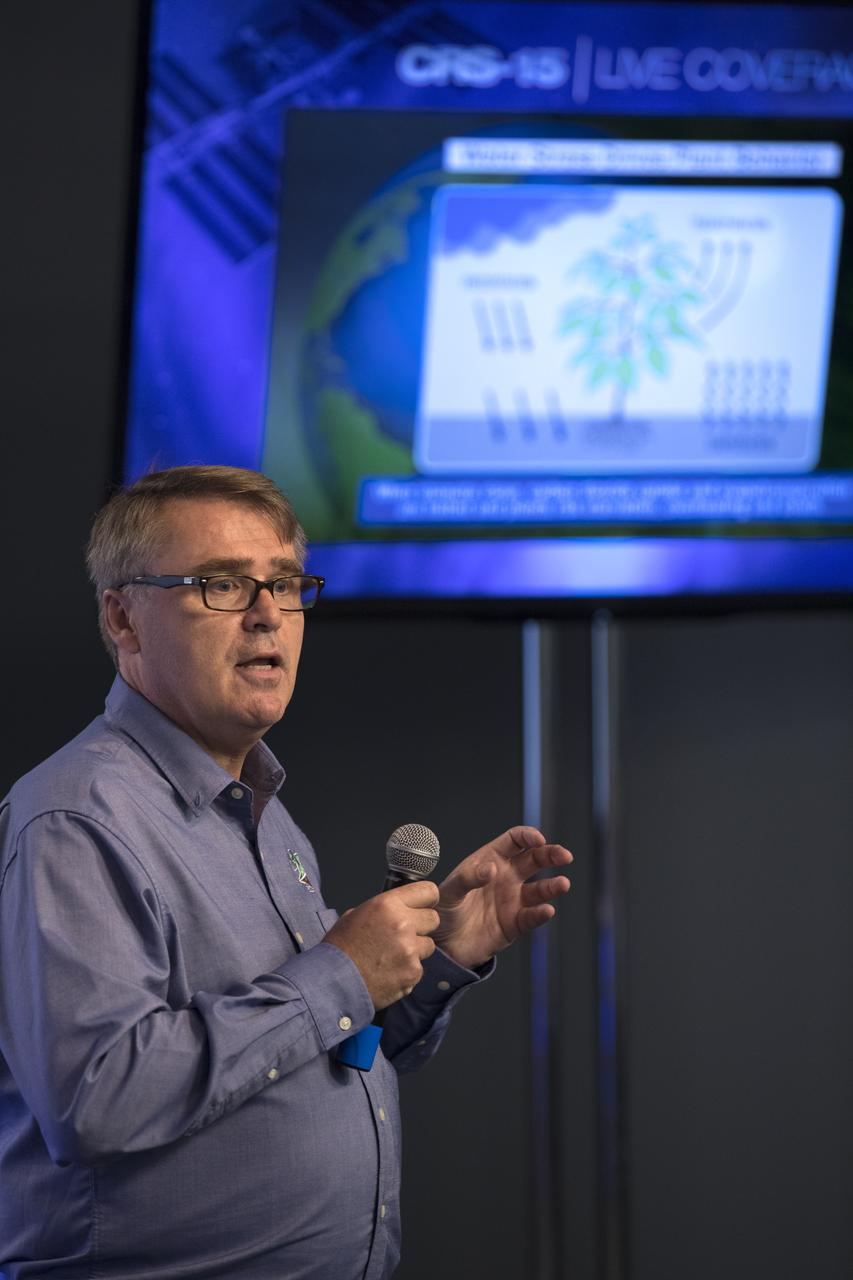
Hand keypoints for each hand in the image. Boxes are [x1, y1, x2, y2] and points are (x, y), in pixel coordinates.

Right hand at [323, 881, 440, 1010]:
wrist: (332, 982)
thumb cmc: (339, 949)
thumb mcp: (355, 915)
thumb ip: (382, 909)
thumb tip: (396, 909)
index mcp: (387, 904)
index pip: (428, 891)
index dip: (427, 900)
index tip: (423, 906)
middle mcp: (402, 924)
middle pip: (433, 919)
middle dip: (422, 927)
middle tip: (405, 936)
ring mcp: (410, 950)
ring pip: (428, 946)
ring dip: (416, 951)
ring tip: (392, 958)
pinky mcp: (412, 973)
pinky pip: (419, 969)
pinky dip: (408, 972)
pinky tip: (389, 973)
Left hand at [434, 827, 571, 970]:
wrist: (443, 945)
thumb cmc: (444, 910)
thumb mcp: (450, 891)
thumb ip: (469, 878)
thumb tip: (492, 868)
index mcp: (490, 860)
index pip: (515, 841)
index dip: (528, 836)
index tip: (538, 840)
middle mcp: (506, 877)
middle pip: (535, 860)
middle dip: (551, 854)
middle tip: (564, 856)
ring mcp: (513, 900)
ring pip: (540, 889)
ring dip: (553, 885)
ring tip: (562, 884)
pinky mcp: (516, 924)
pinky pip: (532, 916)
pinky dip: (541, 913)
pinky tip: (546, 910)